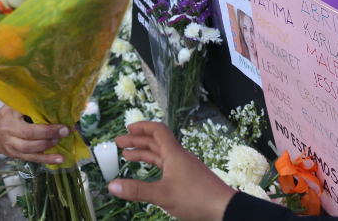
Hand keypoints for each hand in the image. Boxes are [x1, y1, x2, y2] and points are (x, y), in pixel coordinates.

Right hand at [0, 105, 67, 165]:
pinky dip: (46, 160)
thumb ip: (27, 105)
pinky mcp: (16, 156)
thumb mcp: (11, 106)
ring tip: (61, 147)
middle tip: (64, 132)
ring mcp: (12, 148)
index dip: (45, 128)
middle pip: (29, 139)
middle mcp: (9, 135)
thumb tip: (51, 102)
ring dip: (48, 151)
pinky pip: (32, 159)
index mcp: (9, 120)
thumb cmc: (3, 116)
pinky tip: (59, 160)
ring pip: (30, 152)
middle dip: (48, 136)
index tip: (62, 125)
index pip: (27, 125)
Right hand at [109, 121, 235, 220]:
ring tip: (128, 157)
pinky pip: (168, 166)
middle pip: (156, 142)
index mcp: (174, 154)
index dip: (142, 127)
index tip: (127, 129)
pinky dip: (155, 166)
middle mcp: (179, 157)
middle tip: (120, 143)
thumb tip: (111, 186)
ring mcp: (185, 168)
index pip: (157, 131)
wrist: (225, 210)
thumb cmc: (196, 198)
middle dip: (137, 141)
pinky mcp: (189, 180)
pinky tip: (149, 174)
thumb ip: (136, 190)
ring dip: (145, 154)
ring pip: (162, 155)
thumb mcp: (163, 195)